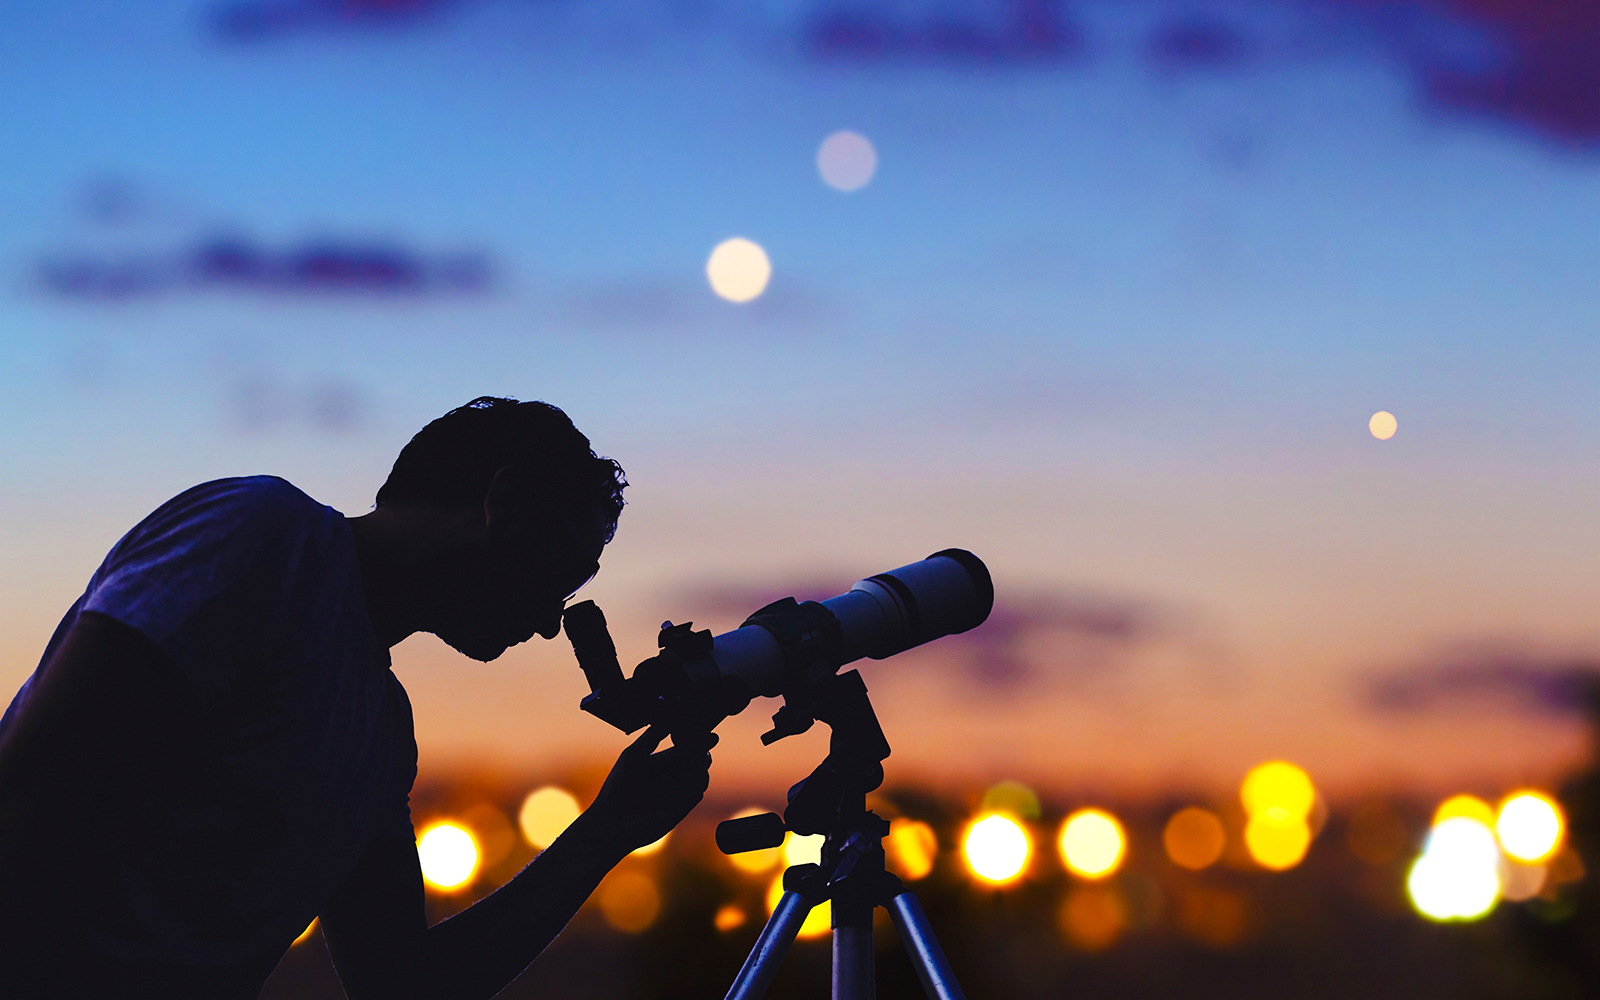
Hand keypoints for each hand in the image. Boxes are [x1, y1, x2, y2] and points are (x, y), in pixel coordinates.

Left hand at [583, 725, 715, 856]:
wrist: (613, 821)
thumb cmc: (619, 786)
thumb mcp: (634, 754)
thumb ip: (653, 735)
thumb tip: (669, 715)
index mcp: (663, 760)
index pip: (686, 746)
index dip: (699, 739)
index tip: (709, 734)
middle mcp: (673, 775)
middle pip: (699, 759)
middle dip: (703, 753)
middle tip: (701, 750)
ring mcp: (678, 792)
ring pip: (701, 776)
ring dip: (701, 768)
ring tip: (693, 764)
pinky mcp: (681, 808)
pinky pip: (696, 793)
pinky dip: (697, 784)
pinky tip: (690, 778)